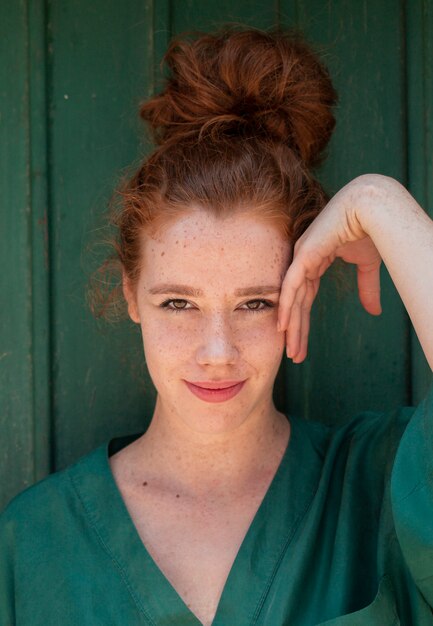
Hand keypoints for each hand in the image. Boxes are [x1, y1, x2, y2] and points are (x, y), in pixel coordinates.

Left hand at [278, 181, 382, 362]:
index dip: (304, 324)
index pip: (306, 300)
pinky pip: (292, 285)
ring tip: (291, 350)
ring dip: (292, 326)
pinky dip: (287, 305)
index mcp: (315, 264)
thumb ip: (366, 288)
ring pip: (293, 300)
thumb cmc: (367, 230)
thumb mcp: (366, 266)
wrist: (369, 208)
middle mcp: (304, 263)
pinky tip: (282, 326)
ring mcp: (301, 258)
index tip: (302, 345)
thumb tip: (373, 311)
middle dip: (297, 332)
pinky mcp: (304, 254)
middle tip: (294, 356)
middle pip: (298, 305)